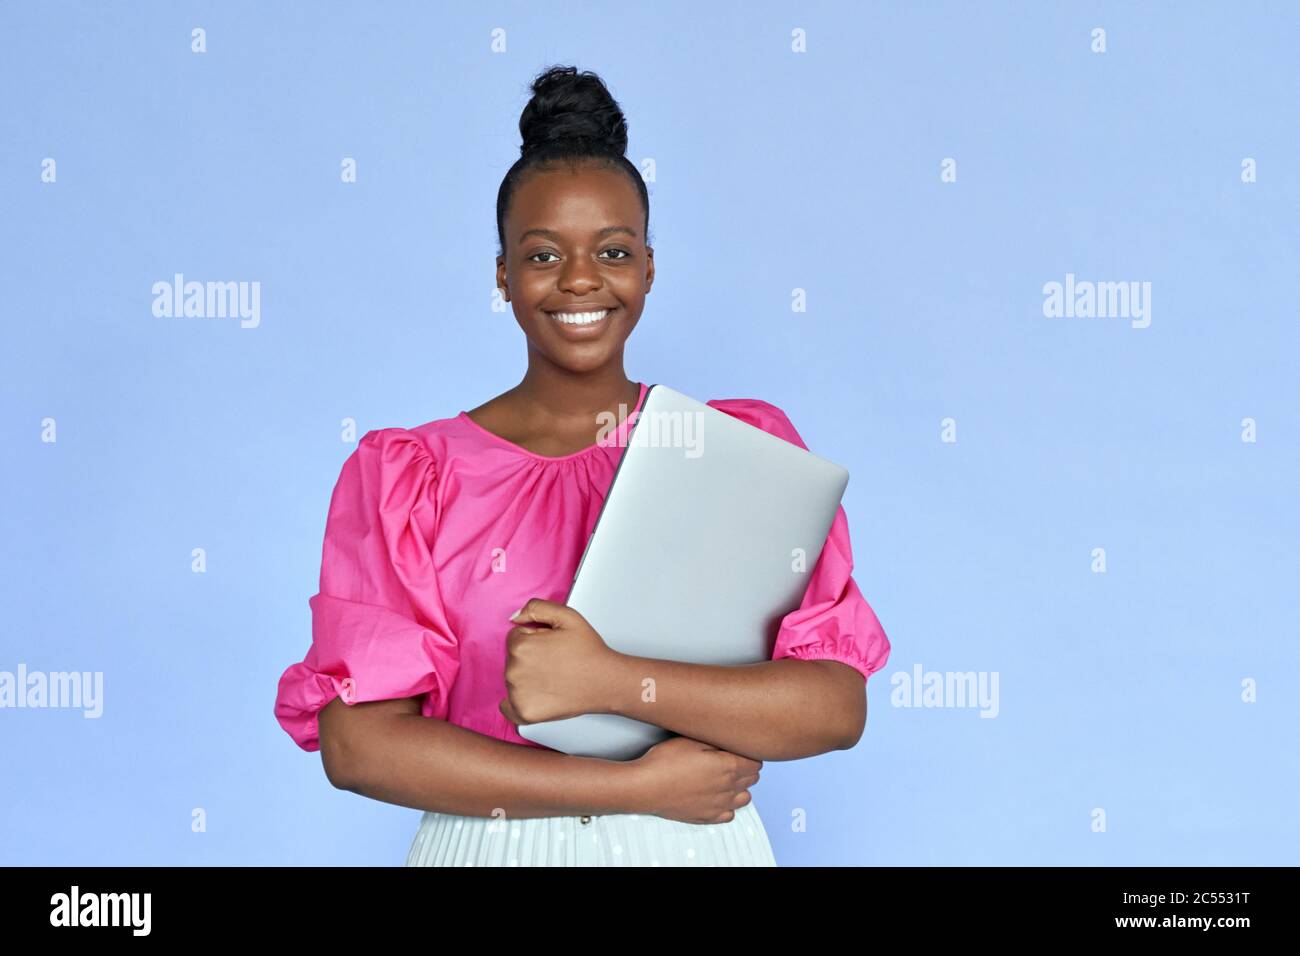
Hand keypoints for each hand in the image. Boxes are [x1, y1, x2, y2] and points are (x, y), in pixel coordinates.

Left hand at [499, 598, 621, 726]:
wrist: (606, 682)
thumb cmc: (588, 650)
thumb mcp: (567, 616)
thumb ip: (536, 607)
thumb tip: (514, 617)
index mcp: (520, 646)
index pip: (516, 638)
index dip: (535, 639)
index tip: (552, 647)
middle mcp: (513, 671)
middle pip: (513, 659)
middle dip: (530, 658)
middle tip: (555, 662)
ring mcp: (517, 694)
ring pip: (513, 680)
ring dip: (527, 678)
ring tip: (553, 678)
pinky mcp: (524, 713)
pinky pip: (507, 707)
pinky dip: (516, 702)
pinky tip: (535, 696)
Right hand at [627, 736, 762, 823]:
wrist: (646, 787)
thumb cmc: (665, 761)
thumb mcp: (692, 740)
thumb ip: (716, 741)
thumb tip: (729, 741)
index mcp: (728, 766)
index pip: (756, 762)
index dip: (749, 753)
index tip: (738, 749)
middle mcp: (728, 788)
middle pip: (753, 779)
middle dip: (747, 769)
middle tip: (731, 759)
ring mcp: (719, 805)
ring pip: (745, 798)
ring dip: (740, 788)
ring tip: (725, 778)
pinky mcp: (707, 817)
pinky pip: (730, 815)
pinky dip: (728, 806)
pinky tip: (716, 796)